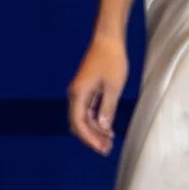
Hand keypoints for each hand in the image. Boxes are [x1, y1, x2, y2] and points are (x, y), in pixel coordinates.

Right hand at [66, 28, 131, 153]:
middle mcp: (75, 94)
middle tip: (106, 149)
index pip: (78, 123)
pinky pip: (88, 110)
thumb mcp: (113, 88)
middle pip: (78, 123)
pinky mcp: (86, 89)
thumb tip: (102, 128)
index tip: (101, 148)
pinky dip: (96, 120)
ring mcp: (80, 92)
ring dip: (94, 130)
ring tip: (108, 142)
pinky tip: (107, 128)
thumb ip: (106, 110)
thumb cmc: (111, 60)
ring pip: (83, 118)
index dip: (89, 138)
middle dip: (91, 138)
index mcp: (78, 94)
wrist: (108, 39)